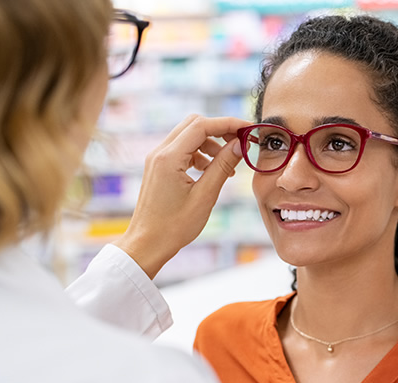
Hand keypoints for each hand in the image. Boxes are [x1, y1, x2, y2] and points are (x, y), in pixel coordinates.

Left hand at [114, 114, 251, 278]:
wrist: (148, 243)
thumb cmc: (174, 226)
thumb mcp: (205, 196)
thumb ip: (222, 166)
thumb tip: (239, 145)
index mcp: (169, 158)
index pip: (202, 126)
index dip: (228, 124)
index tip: (248, 130)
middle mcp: (160, 152)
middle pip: (194, 124)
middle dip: (220, 130)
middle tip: (241, 143)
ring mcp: (157, 159)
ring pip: (189, 136)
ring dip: (211, 144)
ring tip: (227, 166)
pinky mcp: (159, 167)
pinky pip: (183, 149)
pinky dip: (201, 154)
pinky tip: (211, 171)